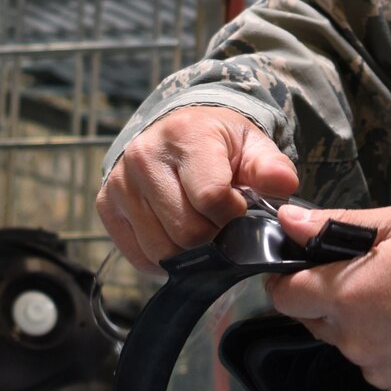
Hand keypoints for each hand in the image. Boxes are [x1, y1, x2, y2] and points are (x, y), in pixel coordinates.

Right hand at [96, 106, 299, 271]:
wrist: (177, 132)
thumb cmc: (219, 142)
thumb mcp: (252, 144)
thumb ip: (271, 166)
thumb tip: (284, 184)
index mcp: (185, 136)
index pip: (211, 197)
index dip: (233, 215)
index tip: (240, 209)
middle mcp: (144, 157)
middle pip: (186, 231)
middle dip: (214, 237)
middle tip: (222, 224)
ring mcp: (120, 183)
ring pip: (162, 250)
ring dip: (189, 252)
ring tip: (201, 228)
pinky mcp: (106, 205)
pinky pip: (139, 256)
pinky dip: (164, 259)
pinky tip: (176, 236)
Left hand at [269, 204, 390, 390]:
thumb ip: (338, 224)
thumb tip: (288, 222)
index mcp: (347, 295)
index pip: (284, 297)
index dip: (286, 280)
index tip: (300, 269)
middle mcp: (354, 340)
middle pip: (316, 322)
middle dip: (330, 301)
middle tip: (371, 278)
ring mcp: (379, 371)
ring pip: (351, 346)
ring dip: (363, 327)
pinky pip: (382, 368)